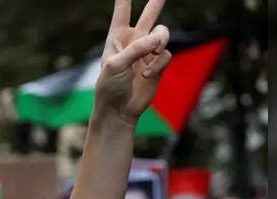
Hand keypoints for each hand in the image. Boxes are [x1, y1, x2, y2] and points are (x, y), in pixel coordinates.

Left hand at [96, 0, 171, 124]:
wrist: (119, 110)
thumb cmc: (110, 87)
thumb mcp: (116, 65)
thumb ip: (136, 49)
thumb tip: (159, 40)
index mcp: (117, 38)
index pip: (122, 13)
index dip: (124, 0)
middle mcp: (133, 41)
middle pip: (148, 15)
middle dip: (156, 3)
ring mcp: (147, 52)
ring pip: (163, 33)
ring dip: (160, 42)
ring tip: (152, 53)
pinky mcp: (158, 64)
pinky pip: (166, 55)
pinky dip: (158, 64)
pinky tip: (145, 76)